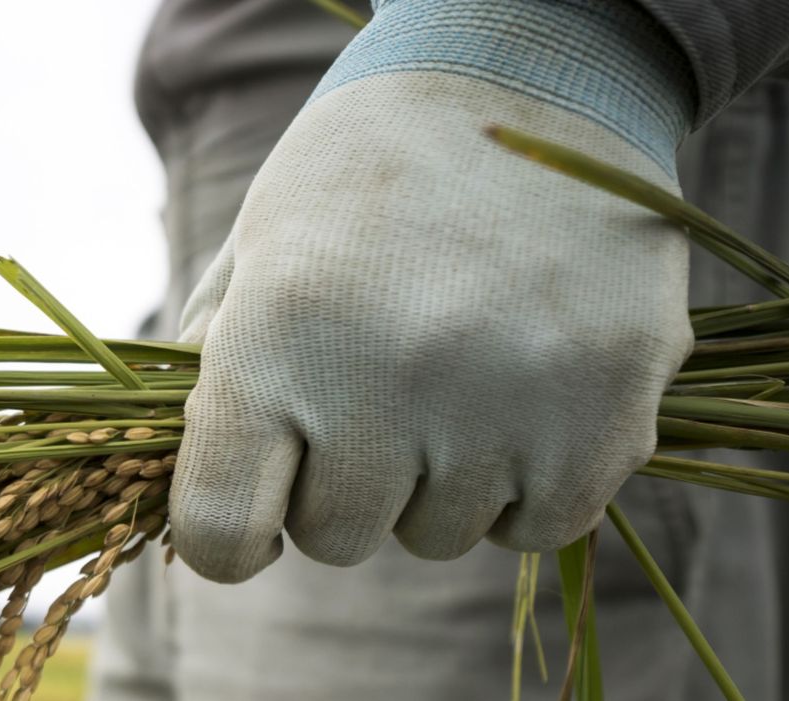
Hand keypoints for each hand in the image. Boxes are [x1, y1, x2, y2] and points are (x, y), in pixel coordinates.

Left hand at [171, 0, 697, 583]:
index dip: (225, 538)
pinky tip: (519, 401)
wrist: (540, 73)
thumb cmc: (368, 172)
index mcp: (280, 335)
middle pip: (336, 539)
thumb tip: (177, 494)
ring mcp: (511, 402)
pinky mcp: (611, 414)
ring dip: (434, 482)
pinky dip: (525, 487)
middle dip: (339, 486)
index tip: (251, 506)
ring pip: (437, 536)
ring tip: (452, 373)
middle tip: (369, 393)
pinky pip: (539, 527)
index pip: (221, 530)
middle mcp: (392, 376)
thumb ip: (207, 375)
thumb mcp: (257, 249)